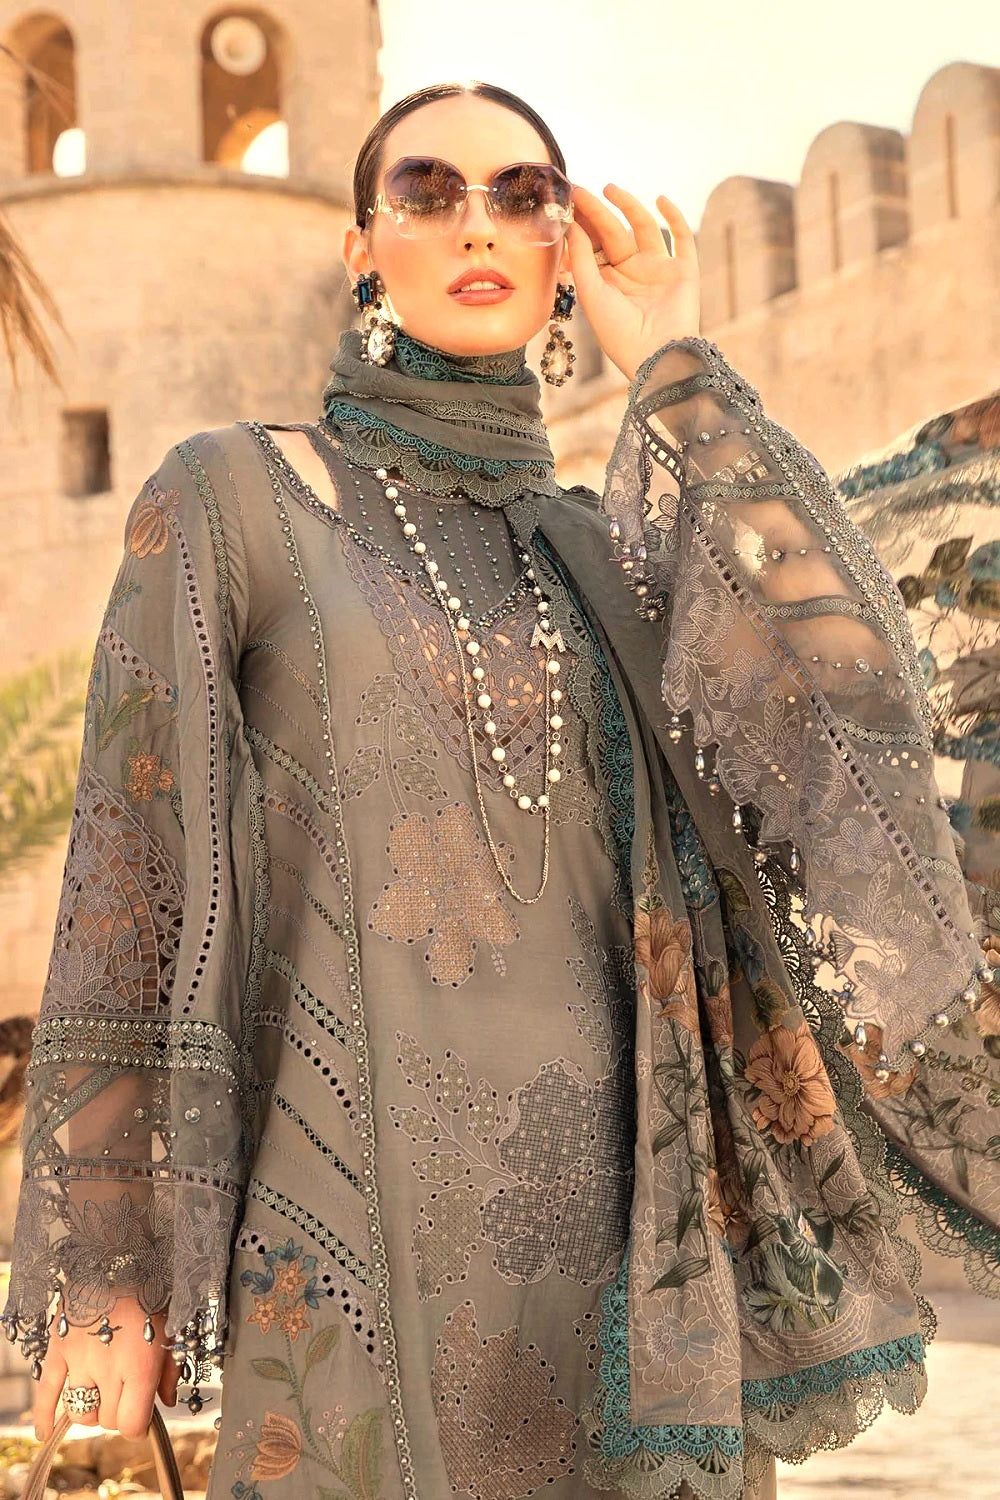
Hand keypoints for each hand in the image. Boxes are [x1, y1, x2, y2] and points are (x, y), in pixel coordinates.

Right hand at [32, 1299, 179, 1440]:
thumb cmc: (153, 1292)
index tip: (141, 1416)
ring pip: (80, 1412)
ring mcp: (79, 1360)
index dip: (137, 1426)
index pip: (130, 1425)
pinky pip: (46, 1391)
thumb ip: (171, 1370)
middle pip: (106, 1420)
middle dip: (118, 1412)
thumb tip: (165, 1402)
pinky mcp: (58, 1348)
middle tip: (126, 1392)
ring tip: (103, 1391)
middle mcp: (107, 1369)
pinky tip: (44, 1432)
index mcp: (139, 1366)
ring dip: (92, 1409)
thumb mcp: (173, 1329)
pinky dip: (44, 1415)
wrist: (120, 1254)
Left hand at [565, 183, 700, 381]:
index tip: (568, 201)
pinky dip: (675, 217)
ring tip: (610, 189)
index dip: (583, 224)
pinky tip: (660, 199)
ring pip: (644, 229)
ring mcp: (659, 270)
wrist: (655, 356)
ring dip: (629, 207)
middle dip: (598, 212)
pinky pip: (682, 238)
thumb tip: (572, 224)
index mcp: (609, 283)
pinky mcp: (684, 271)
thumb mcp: (591, 293)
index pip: (595, 245)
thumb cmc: (618, 333)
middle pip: (615, 234)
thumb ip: (581, 258)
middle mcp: (633, 274)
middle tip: (580, 191)